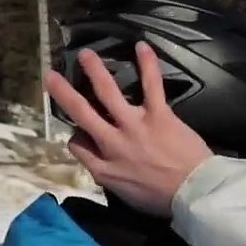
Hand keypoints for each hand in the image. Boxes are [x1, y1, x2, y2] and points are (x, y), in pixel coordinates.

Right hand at [43, 42, 212, 216]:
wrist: (194, 193)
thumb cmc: (163, 200)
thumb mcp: (125, 196)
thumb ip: (109, 176)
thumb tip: (101, 161)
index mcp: (103, 167)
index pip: (77, 145)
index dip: (76, 138)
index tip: (80, 134)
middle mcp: (112, 142)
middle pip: (81, 112)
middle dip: (64, 93)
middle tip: (51, 76)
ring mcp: (134, 125)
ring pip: (108, 92)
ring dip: (95, 71)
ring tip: (85, 54)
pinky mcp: (159, 115)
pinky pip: (151, 85)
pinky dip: (148, 65)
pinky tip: (142, 46)